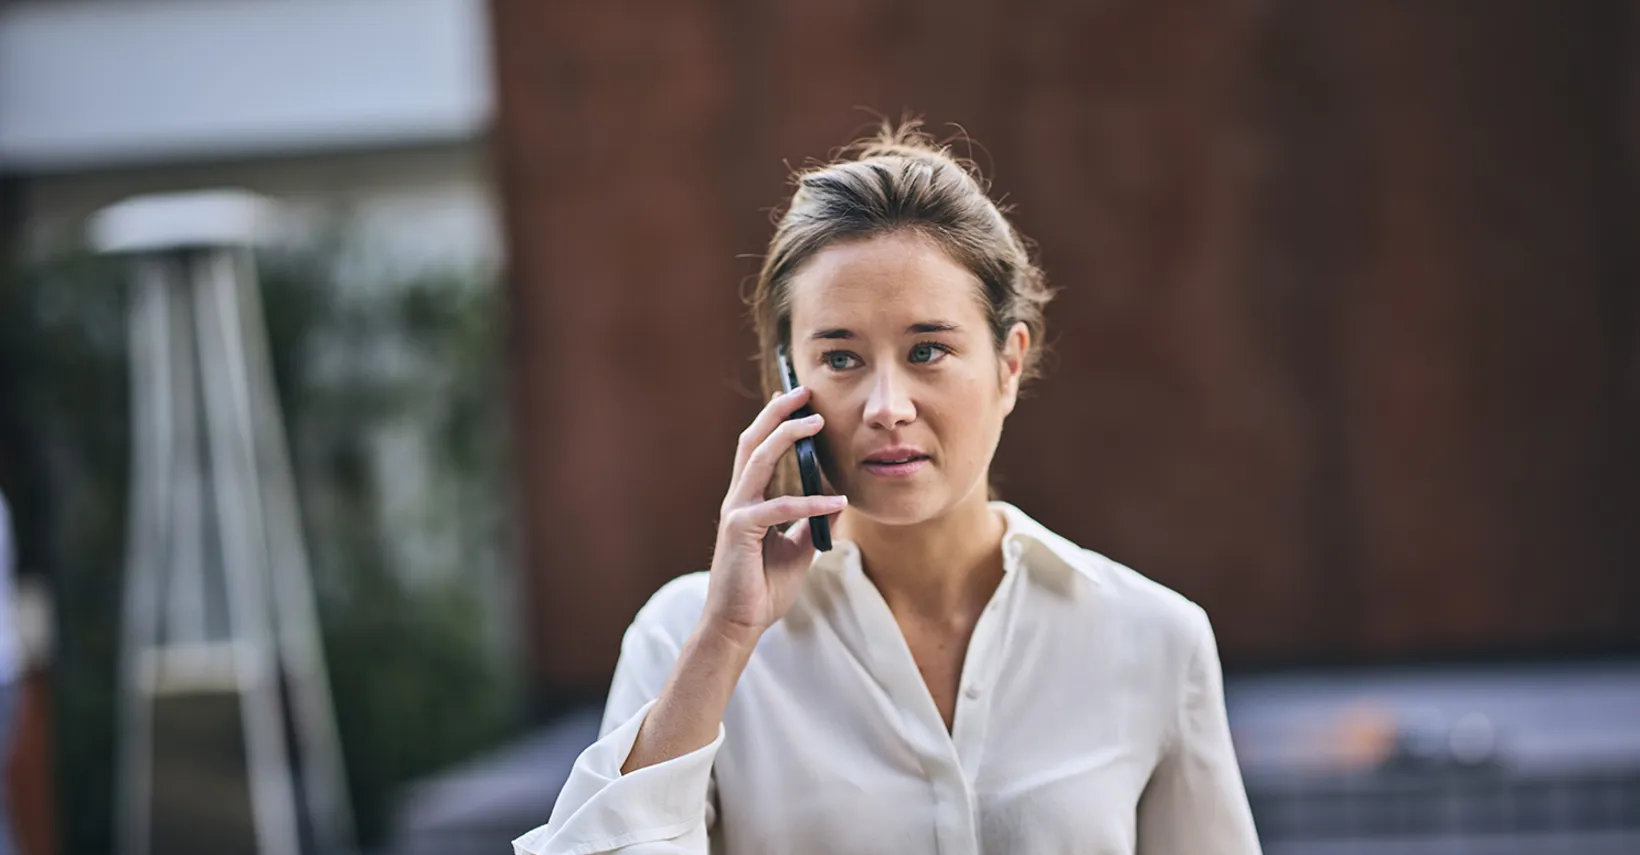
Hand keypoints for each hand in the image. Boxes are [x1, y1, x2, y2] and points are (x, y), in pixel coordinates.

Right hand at [704, 385, 846, 643]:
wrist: (739, 623)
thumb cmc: (763, 588)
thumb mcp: (798, 549)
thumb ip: (812, 522)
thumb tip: (836, 499)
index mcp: (749, 499)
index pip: (760, 449)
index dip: (776, 421)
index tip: (800, 400)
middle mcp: (739, 498)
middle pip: (754, 440)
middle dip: (778, 412)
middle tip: (805, 390)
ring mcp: (737, 512)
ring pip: (759, 459)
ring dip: (788, 436)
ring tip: (816, 421)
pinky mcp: (740, 531)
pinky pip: (780, 508)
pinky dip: (810, 502)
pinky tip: (835, 499)